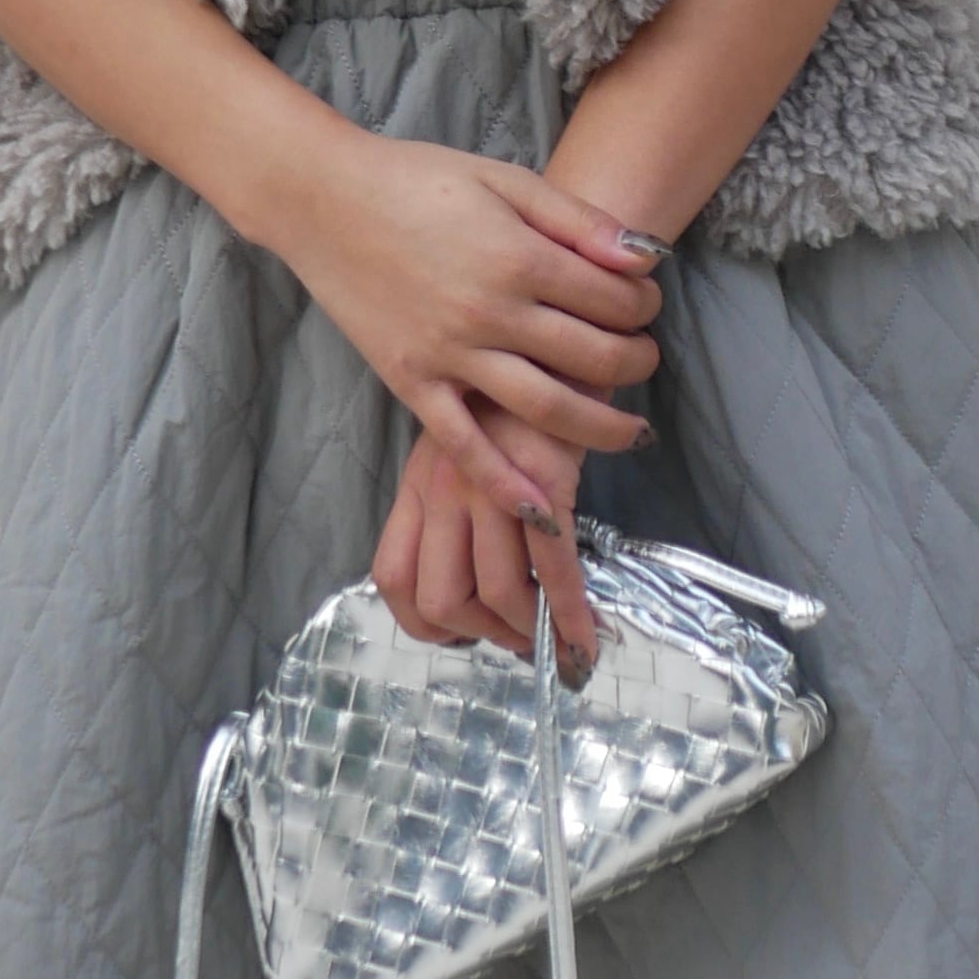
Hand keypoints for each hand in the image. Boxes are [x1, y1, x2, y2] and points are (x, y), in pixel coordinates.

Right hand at [260, 127, 661, 523]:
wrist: (324, 199)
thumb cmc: (416, 179)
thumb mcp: (504, 179)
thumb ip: (577, 219)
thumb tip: (647, 256)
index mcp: (518, 257)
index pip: (612, 300)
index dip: (643, 304)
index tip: (645, 303)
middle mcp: (491, 313)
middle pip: (591, 358)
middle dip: (634, 363)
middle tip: (644, 359)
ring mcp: (449, 354)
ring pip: (545, 409)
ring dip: (602, 429)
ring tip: (632, 433)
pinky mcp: (412, 382)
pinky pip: (464, 444)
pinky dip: (504, 481)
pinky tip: (542, 505)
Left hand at [372, 408, 603, 676]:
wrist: (554, 341)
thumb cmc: (510, 397)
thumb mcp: (458, 446)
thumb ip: (450, 503)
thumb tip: (472, 579)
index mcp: (417, 485)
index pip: (393, 577)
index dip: (425, 622)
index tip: (463, 631)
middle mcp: (442, 490)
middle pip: (440, 599)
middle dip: (481, 634)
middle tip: (515, 635)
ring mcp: (489, 486)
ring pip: (496, 593)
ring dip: (527, 630)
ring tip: (553, 635)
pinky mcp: (545, 484)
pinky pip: (553, 570)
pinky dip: (569, 615)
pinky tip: (586, 637)